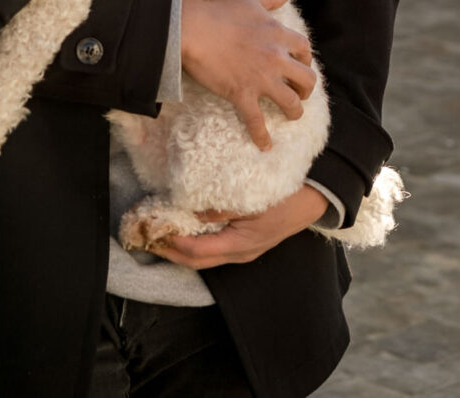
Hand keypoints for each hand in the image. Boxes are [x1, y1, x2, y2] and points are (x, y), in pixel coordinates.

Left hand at [155, 186, 327, 268]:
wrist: (314, 199)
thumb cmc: (285, 197)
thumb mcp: (253, 199)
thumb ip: (221, 207)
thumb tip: (192, 210)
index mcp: (240, 245)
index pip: (196, 252)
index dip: (171, 243)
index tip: (152, 228)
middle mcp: (239, 254)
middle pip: (195, 262)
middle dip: (168, 251)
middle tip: (145, 236)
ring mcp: (242, 251)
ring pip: (203, 258)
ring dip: (179, 247)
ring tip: (159, 231)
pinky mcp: (243, 243)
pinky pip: (213, 249)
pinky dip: (194, 241)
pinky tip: (183, 227)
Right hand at [181, 0, 315, 149]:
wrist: (192, 27)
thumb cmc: (218, 10)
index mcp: (279, 35)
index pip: (305, 51)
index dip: (305, 60)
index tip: (300, 65)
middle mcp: (276, 58)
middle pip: (307, 80)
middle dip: (306, 89)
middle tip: (299, 93)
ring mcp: (261, 79)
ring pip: (291, 103)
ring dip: (294, 112)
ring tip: (291, 116)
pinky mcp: (242, 94)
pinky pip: (256, 121)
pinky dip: (262, 136)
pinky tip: (265, 145)